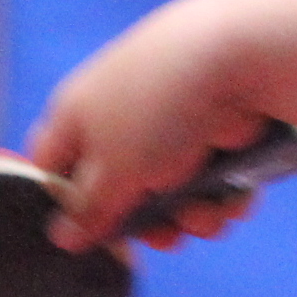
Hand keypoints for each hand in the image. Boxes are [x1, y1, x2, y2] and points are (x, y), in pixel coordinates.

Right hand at [26, 0, 280, 252]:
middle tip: (168, 238)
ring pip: (174, 191)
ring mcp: (175, 119)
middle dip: (149, 222)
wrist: (244, 58)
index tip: (89, 238)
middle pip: (122, 190)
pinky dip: (225, 192)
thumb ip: (88, 208)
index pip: (52, 167)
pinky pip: (214, 175)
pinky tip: (236, 201)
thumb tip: (62, 238)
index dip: (65, 207)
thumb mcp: (113, 170)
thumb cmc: (160, 109)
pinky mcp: (220, 125)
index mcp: (78, 113)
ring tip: (210, 215)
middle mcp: (123, 113)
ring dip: (194, 213)